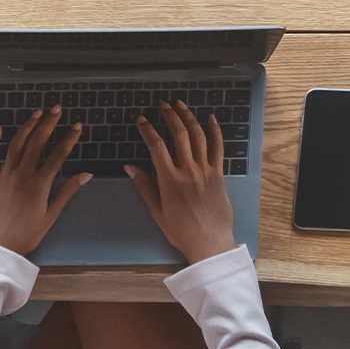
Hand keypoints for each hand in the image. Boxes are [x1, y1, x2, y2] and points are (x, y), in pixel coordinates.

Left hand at [0, 105, 90, 255]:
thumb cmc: (26, 234)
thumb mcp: (51, 215)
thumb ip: (67, 192)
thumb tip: (86, 175)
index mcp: (39, 185)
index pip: (58, 155)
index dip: (68, 138)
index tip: (76, 126)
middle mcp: (22, 176)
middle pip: (37, 143)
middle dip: (49, 124)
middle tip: (57, 110)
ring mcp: (4, 176)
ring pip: (16, 144)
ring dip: (28, 126)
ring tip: (38, 113)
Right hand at [125, 101, 236, 264]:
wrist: (210, 242)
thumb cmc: (181, 230)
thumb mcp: (157, 211)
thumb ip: (144, 186)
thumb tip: (130, 167)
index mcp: (170, 180)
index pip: (156, 146)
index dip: (147, 130)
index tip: (141, 120)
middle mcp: (188, 170)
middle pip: (179, 135)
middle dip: (170, 116)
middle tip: (163, 105)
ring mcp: (206, 170)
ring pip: (198, 136)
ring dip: (189, 117)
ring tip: (181, 105)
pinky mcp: (219, 174)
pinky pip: (218, 148)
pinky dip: (215, 131)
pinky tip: (211, 119)